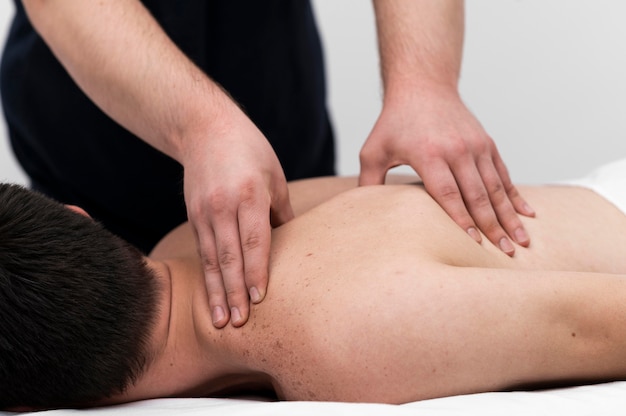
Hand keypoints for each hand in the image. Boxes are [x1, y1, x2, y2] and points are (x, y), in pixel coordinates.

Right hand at [182, 114, 293, 327]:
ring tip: (219, 320)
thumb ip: (282, 212)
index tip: (260, 299)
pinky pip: (201, 250)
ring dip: (216, 291)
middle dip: (234, 292)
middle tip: (238, 323)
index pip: (254, 240)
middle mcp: (223, 205)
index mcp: (250, 194)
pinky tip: (210, 295)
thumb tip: (291, 243)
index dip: (256, 272)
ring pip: (211, 259)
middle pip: (229, 256)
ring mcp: (204, 211)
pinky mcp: (193, 214)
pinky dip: (206, 276)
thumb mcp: (275, 176)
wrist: (205, 129)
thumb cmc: (249, 150)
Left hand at [359, 87, 534, 255]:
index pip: (447, 194)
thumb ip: (369, 182)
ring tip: (522, 241)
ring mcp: (476, 146)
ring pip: (496, 187)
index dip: (461, 220)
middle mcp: (457, 149)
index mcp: (429, 153)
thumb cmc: (394, 122)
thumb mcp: (374, 150)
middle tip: (505, 253)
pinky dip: (516, 195)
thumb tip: (363, 214)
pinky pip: (504, 174)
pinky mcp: (487, 144)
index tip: (474, 244)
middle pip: (478, 195)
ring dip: (510, 215)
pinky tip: (528, 214)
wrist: (423, 86)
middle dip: (493, 226)